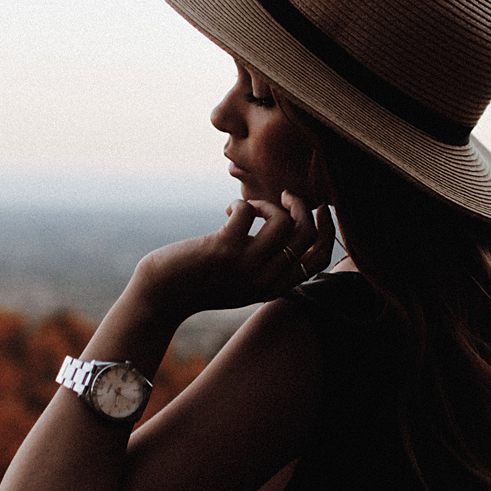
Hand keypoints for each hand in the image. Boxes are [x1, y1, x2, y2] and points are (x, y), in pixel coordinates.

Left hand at [127, 192, 334, 325]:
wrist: (163, 295)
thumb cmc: (202, 282)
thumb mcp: (243, 281)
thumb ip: (268, 263)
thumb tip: (289, 223)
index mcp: (275, 288)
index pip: (319, 259)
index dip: (327, 230)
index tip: (322, 209)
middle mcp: (266, 280)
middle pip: (307, 235)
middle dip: (302, 206)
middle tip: (286, 195)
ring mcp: (247, 265)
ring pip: (284, 221)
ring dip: (268, 204)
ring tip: (249, 207)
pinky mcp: (225, 249)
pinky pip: (250, 211)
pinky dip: (241, 204)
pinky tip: (228, 211)